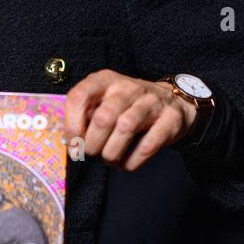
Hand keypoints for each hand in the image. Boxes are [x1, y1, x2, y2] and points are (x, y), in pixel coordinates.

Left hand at [64, 71, 197, 172]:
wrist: (172, 102)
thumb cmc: (128, 107)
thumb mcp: (104, 102)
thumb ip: (85, 116)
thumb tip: (71, 143)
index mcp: (105, 80)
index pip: (79, 96)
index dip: (71, 124)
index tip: (73, 142)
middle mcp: (128, 87)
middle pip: (103, 118)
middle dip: (92, 144)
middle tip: (92, 153)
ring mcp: (152, 101)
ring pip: (125, 128)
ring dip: (112, 153)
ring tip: (110, 159)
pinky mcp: (170, 119)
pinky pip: (148, 145)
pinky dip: (133, 161)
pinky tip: (127, 164)